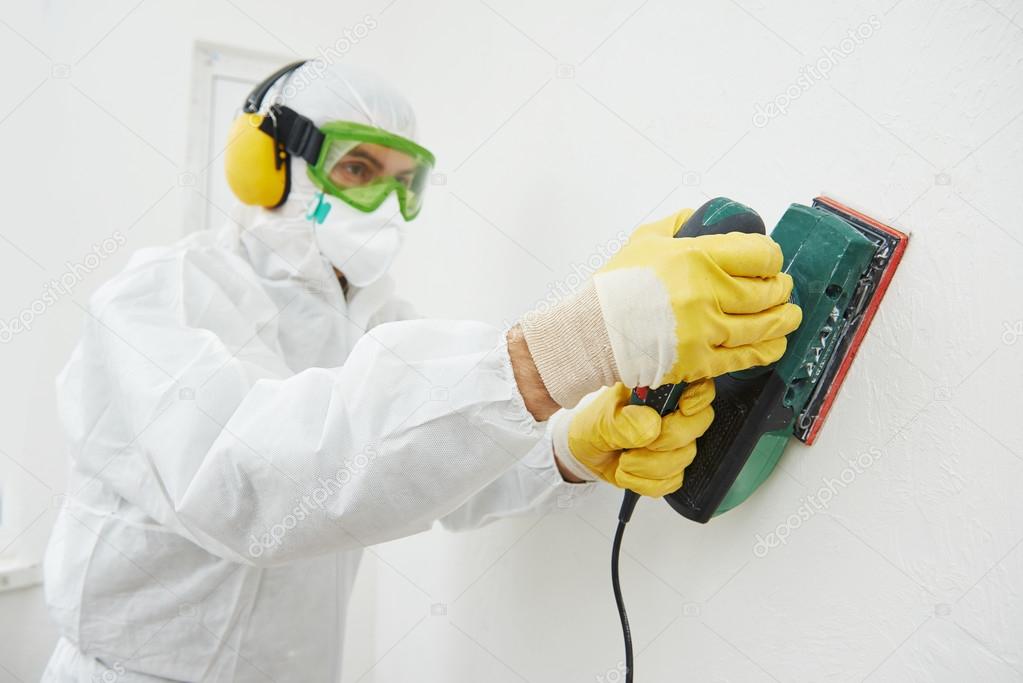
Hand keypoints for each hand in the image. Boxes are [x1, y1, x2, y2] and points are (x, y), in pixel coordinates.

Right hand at [520, 209, 800, 406]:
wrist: (592, 332)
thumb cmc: (615, 286)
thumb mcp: (645, 239)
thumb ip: (680, 224)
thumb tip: (702, 217)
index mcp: (697, 257)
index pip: (761, 254)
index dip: (771, 258)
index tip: (768, 262)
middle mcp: (707, 294)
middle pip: (769, 291)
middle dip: (781, 288)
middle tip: (780, 288)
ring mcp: (707, 331)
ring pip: (766, 325)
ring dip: (784, 318)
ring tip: (788, 314)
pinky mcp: (702, 362)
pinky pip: (749, 356)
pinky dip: (768, 349)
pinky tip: (775, 343)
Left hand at [553, 380, 714, 496]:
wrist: (585, 454)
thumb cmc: (593, 426)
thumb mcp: (601, 420)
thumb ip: (624, 422)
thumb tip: (652, 426)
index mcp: (658, 391)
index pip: (697, 386)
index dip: (698, 398)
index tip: (683, 409)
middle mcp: (671, 414)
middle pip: (697, 424)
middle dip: (669, 440)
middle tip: (640, 443)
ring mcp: (674, 441)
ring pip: (685, 456)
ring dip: (650, 466)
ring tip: (625, 460)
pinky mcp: (670, 467)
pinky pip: (674, 480)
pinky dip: (646, 482)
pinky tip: (629, 472)